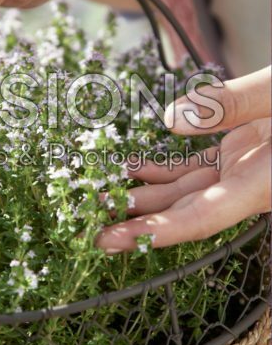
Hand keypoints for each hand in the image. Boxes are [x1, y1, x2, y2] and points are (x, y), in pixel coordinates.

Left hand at [97, 67, 270, 250]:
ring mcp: (242, 169)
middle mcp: (249, 184)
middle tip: (90, 226)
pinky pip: (193, 167)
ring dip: (144, 193)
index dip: (159, 232)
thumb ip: (233, 102)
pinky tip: (132, 165)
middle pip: (186, 210)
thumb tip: (170, 120)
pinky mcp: (238, 153)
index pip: (204, 216)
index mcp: (264, 181)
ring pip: (185, 190)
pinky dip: (162, 168)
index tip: (117, 241)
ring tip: (100, 194)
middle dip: (139, 219)